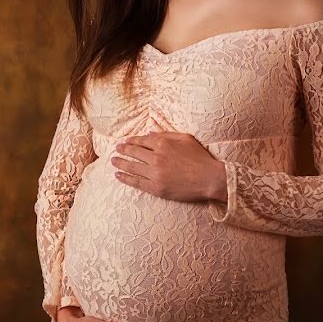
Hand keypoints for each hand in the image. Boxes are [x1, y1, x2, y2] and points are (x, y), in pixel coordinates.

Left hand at [111, 132, 227, 201]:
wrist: (210, 179)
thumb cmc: (200, 157)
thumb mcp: (185, 138)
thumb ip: (166, 134)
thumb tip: (149, 133)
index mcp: (163, 144)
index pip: (141, 141)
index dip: (131, 141)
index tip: (125, 142)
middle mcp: (156, 157)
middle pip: (134, 152)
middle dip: (123, 150)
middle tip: (116, 149)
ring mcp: (155, 174)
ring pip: (132, 167)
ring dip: (120, 163)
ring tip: (112, 161)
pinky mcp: (156, 188)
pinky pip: (136, 182)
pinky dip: (125, 178)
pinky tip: (118, 175)